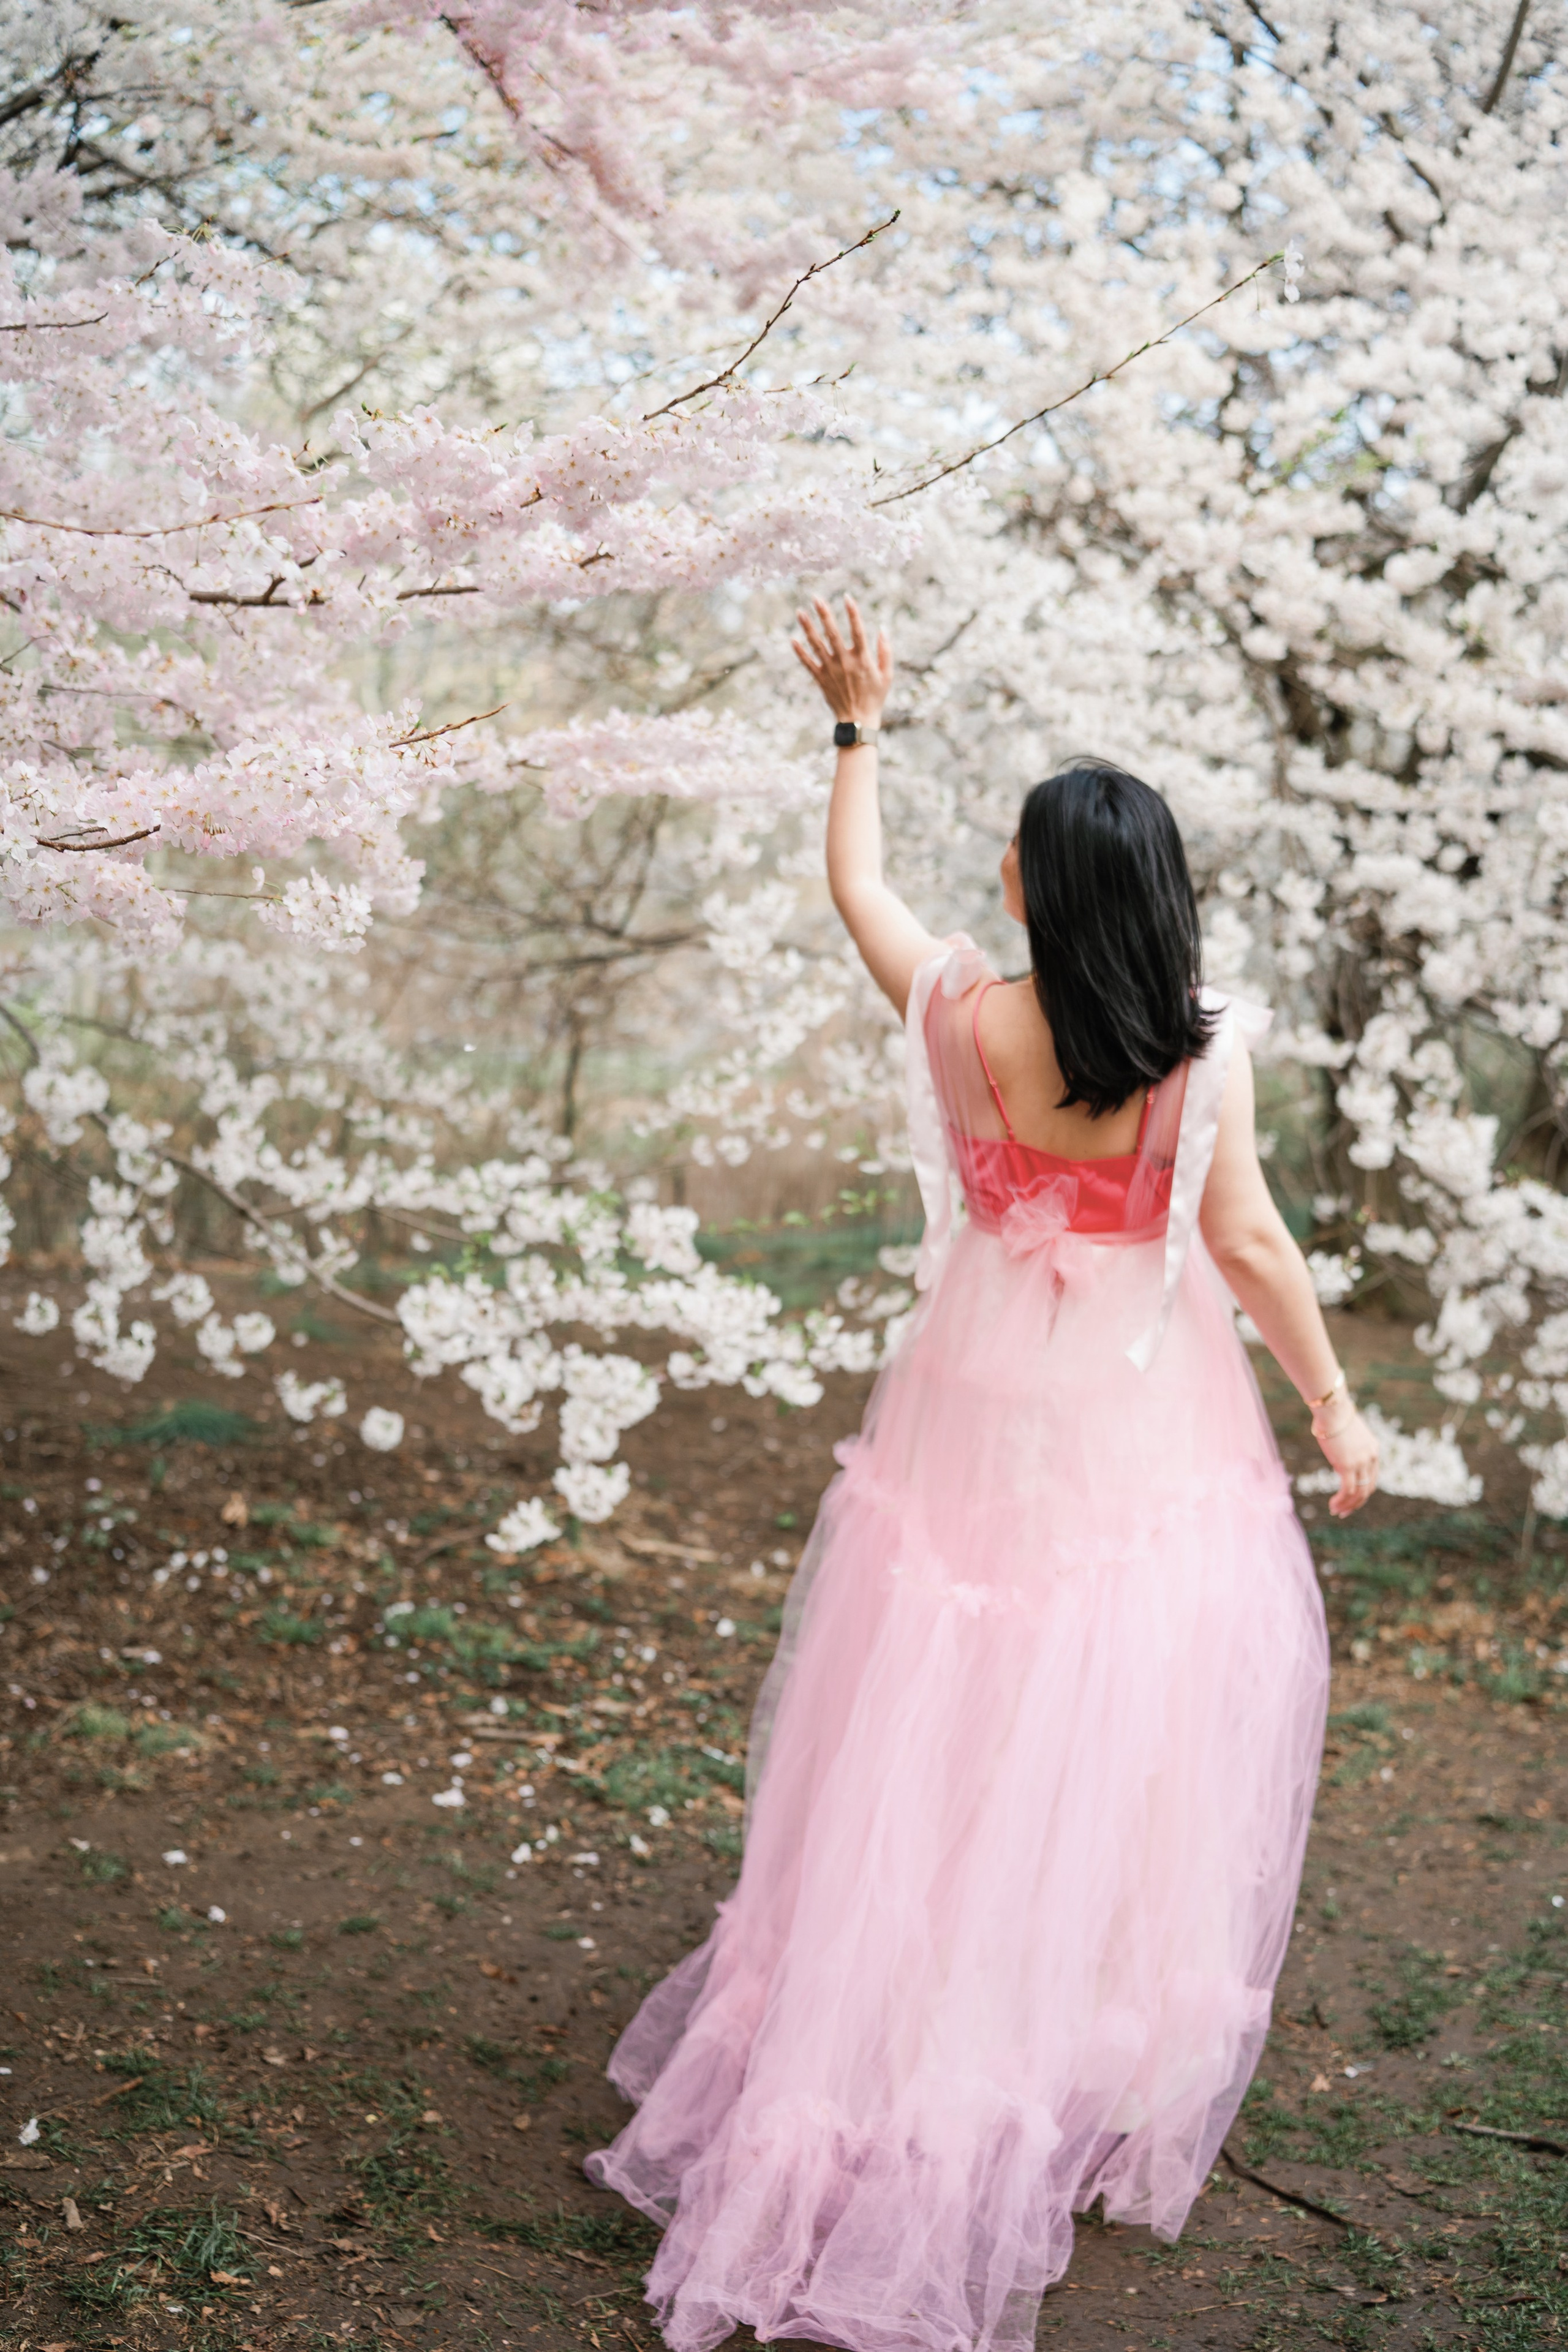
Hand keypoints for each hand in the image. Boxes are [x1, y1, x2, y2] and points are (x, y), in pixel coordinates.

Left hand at [792, 595, 892, 725]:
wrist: (858, 721)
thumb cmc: (875, 697)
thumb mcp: (887, 675)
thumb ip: (885, 651)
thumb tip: (882, 628)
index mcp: (862, 659)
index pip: (857, 630)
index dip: (852, 612)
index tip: (847, 597)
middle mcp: (844, 662)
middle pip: (832, 633)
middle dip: (824, 613)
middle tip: (815, 597)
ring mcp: (830, 670)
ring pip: (816, 645)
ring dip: (807, 627)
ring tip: (800, 612)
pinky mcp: (821, 679)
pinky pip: (808, 663)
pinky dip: (800, 652)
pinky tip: (792, 639)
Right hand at [1315, 1399, 1377, 1518]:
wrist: (1331, 1410)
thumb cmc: (1334, 1417)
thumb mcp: (1346, 1435)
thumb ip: (1348, 1449)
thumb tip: (1339, 1456)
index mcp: (1373, 1450)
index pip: (1372, 1477)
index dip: (1362, 1491)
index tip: (1350, 1499)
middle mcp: (1371, 1458)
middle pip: (1368, 1488)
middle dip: (1356, 1503)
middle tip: (1344, 1512)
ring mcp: (1361, 1463)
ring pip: (1359, 1492)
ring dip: (1347, 1505)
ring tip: (1336, 1511)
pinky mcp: (1348, 1466)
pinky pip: (1347, 1490)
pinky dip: (1341, 1501)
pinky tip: (1332, 1505)